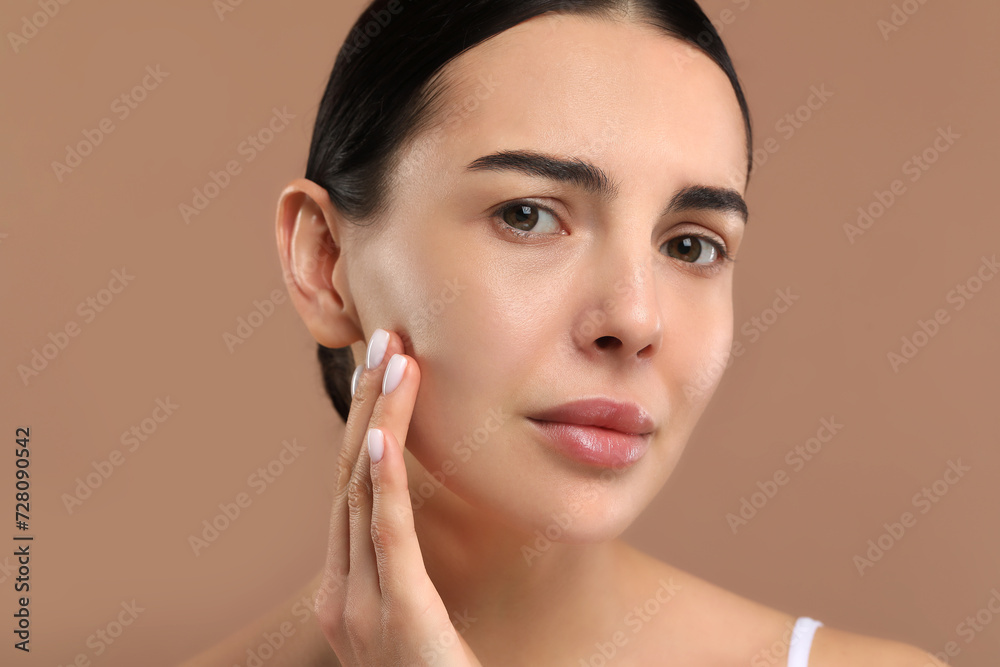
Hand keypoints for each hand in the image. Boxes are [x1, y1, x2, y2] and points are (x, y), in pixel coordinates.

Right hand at [314, 328, 481, 666]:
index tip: (380, 371)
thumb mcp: (417, 626)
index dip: (365, 425)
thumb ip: (407, 579)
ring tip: (395, 359)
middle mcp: (341, 592)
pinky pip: (385, 535)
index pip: (352, 489)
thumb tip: (415, 525)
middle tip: (384, 340)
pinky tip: (383, 432)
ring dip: (379, 420)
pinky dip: (381, 480)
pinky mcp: (395, 617)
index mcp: (346, 590)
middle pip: (350, 476)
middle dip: (368, 404)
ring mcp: (359, 607)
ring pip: (364, 492)